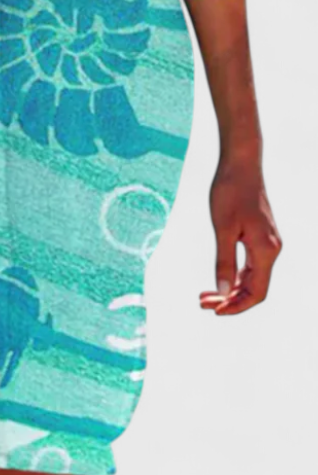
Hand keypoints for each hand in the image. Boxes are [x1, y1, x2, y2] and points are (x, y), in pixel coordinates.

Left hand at [200, 155, 281, 314]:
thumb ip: (224, 262)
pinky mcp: (260, 235)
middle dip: (230, 299)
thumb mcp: (223, 229)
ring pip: (252, 277)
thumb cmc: (230, 192)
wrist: (240, 163)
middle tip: (202, 303)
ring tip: (205, 295)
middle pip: (254, 288)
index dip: (237, 306)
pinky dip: (235, 275)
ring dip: (231, 289)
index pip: (256, 292)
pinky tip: (219, 278)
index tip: (215, 311)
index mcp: (266, 250)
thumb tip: (223, 293)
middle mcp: (272, 249)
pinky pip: (251, 264)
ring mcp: (268, 242)